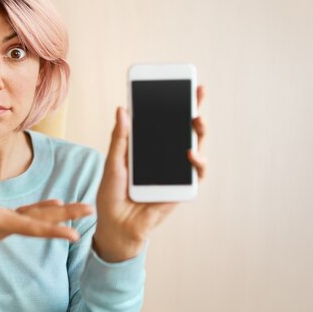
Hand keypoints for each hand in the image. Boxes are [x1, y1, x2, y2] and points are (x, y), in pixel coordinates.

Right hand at [0, 186, 92, 252]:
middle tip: (91, 211)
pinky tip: (56, 204)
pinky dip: (44, 209)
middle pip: (41, 223)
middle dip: (66, 218)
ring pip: (38, 218)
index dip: (52, 230)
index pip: (28, 227)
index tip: (74, 234)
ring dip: (61, 214)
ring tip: (83, 208)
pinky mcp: (2, 218)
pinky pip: (28, 214)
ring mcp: (5, 222)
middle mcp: (5, 225)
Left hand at [93, 85, 207, 261]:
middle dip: (194, 110)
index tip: (181, 85)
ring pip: (196, 148)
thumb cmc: (112, 195)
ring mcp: (174, 173)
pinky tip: (190, 153)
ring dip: (200, 132)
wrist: (116, 226)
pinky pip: (196, 174)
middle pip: (184, 130)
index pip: (163, 122)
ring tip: (196, 120)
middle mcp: (164, 158)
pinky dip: (198, 162)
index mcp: (146, 148)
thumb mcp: (113, 163)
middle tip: (197, 94)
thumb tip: (123, 109)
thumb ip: (120, 138)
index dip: (174, 104)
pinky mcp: (181, 189)